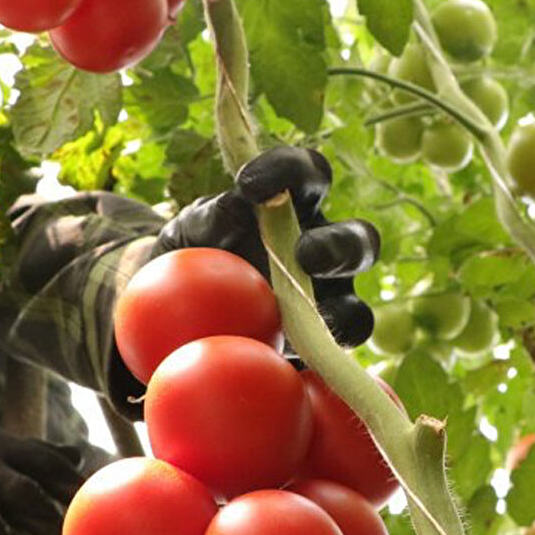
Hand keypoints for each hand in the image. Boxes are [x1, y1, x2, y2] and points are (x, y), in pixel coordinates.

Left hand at [153, 145, 379, 348]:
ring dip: (339, 311)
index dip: (290, 170)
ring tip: (312, 319)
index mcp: (294, 208)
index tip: (249, 183)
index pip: (308, 175)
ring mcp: (327, 305)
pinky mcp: (316, 351)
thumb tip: (233, 209)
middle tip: (305, 254)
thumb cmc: (191, 257)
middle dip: (338, 247)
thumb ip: (207, 218)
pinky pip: (332, 360)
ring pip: (357, 308)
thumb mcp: (188, 232)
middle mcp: (323, 252)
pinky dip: (318, 360)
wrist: (175, 313)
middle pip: (358, 241)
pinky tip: (292, 365)